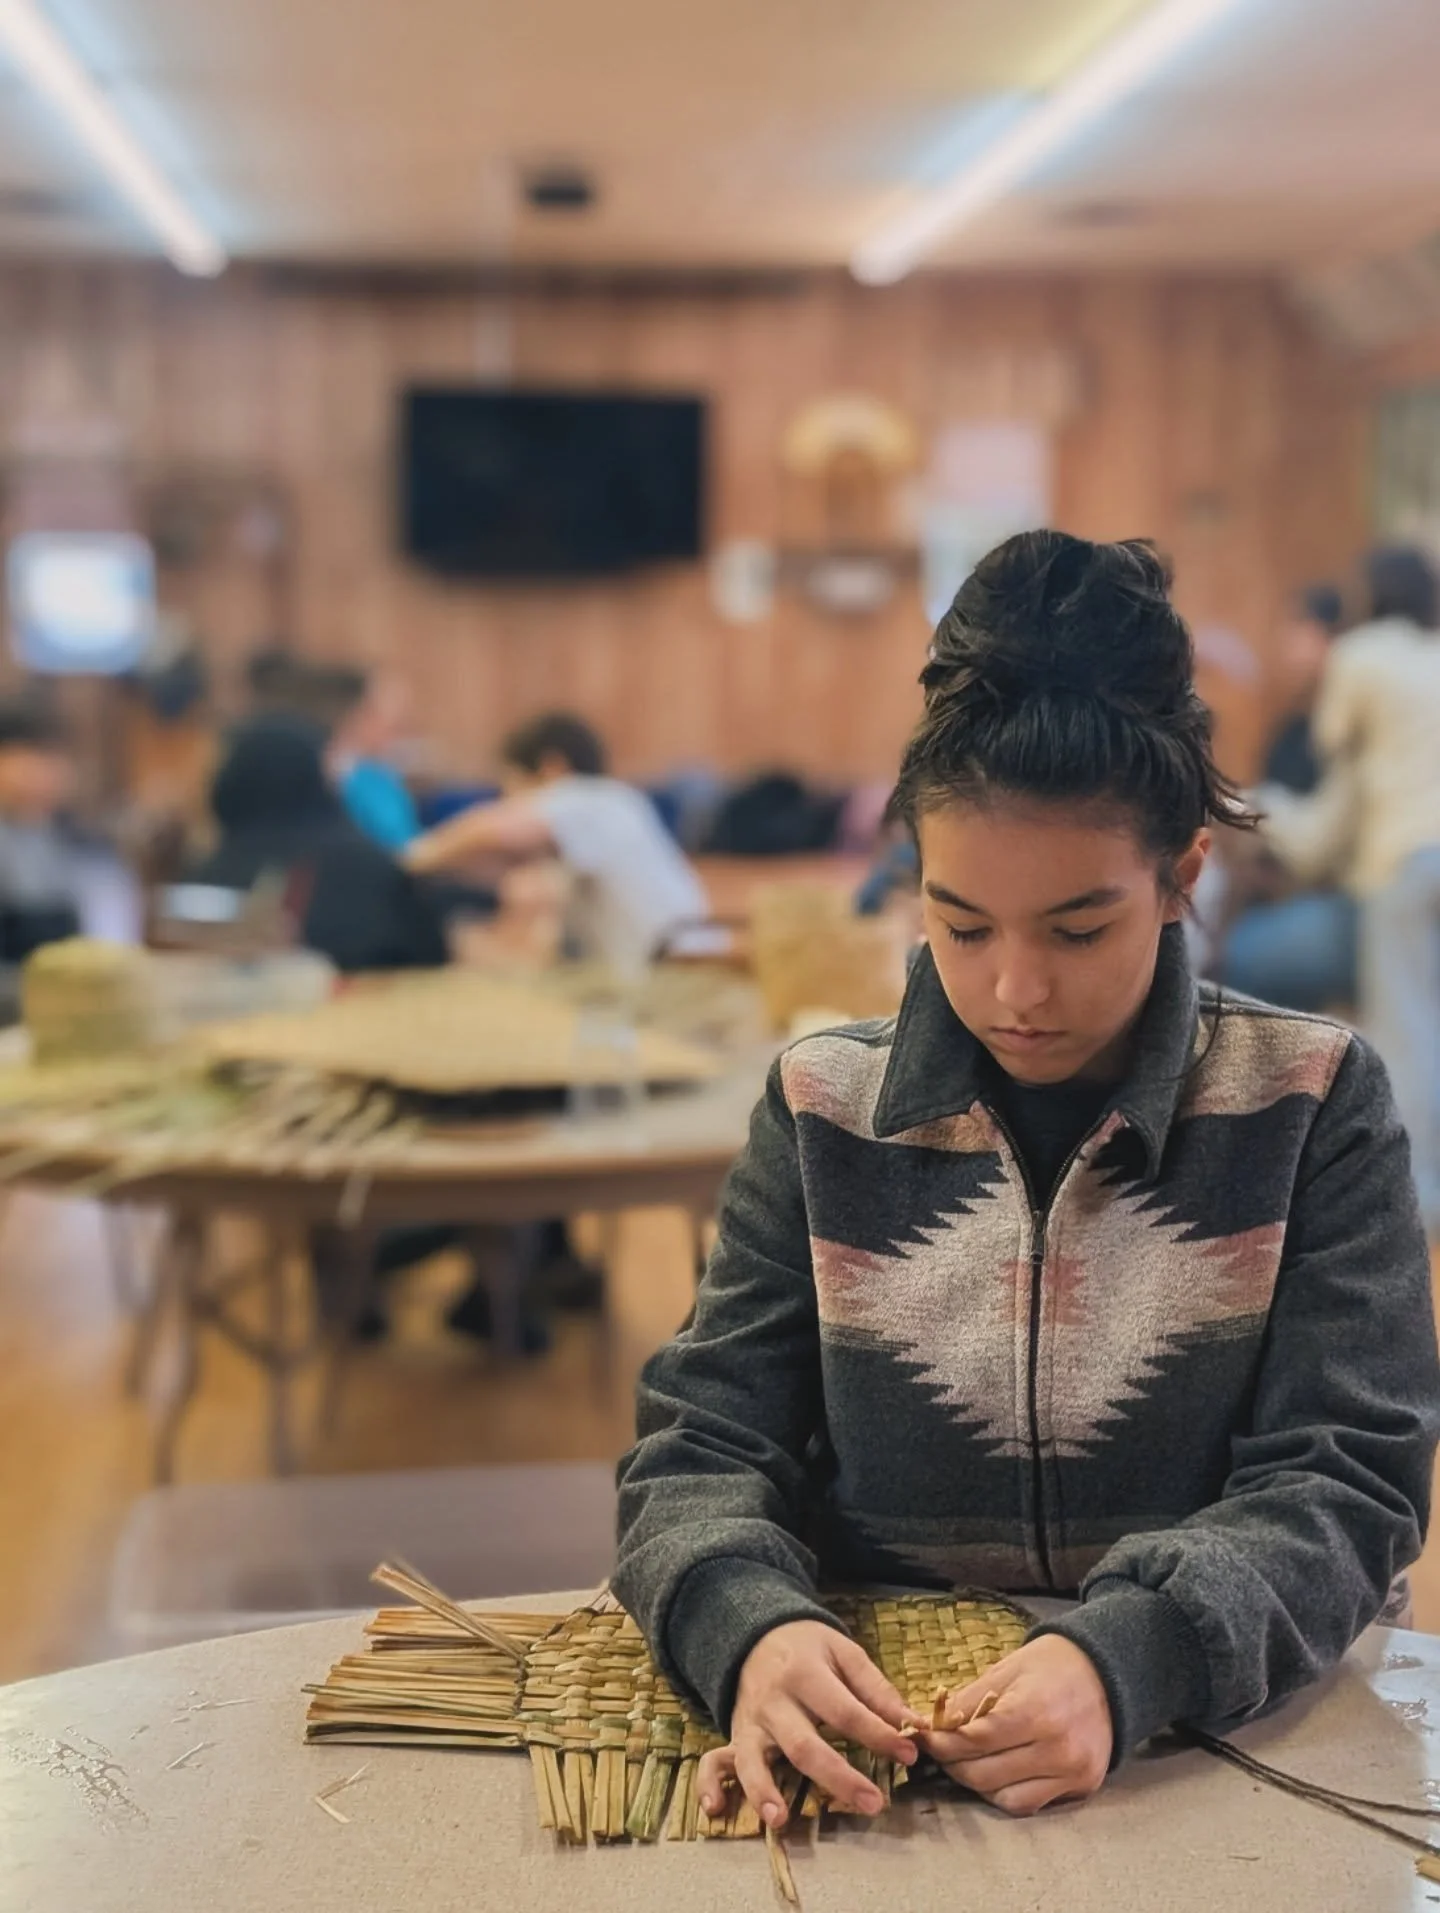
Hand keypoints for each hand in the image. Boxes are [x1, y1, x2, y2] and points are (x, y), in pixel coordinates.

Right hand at [696, 1621, 921, 1827]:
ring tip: (782, 1821)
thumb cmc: (807, 1647)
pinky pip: (714, 1761)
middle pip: (804, 1744)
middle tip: (873, 1803)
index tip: (910, 1754)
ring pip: (753, 1759)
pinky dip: (710, 1785)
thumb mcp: (843, 1652)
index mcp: (804, 1673)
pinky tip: (715, 1809)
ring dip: (764, 1791)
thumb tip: (912, 1724)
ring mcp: (750, 1721)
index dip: (878, 1734)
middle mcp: (774, 1700)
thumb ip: (876, 1689)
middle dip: (838, 1778)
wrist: (755, 1632)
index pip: (844, 1711)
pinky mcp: (734, 1736)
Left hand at [921, 1635, 1112, 1816]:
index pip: (974, 1741)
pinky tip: (997, 1774)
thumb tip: (933, 1725)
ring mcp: (1072, 1773)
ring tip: (966, 1763)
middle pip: (984, 1774)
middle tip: (939, 1752)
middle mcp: (1056, 1749)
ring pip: (1004, 1798)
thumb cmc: (1052, 1665)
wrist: (1108, 1674)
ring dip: (977, 1784)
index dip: (942, 1743)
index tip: (925, 1739)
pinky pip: (1030, 1804)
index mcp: (1035, 1711)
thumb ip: (970, 1700)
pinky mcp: (1081, 1787)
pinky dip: (1006, 1794)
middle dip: (952, 1765)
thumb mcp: (1008, 1669)